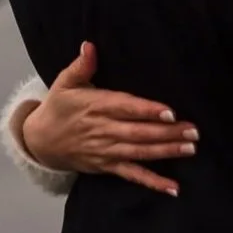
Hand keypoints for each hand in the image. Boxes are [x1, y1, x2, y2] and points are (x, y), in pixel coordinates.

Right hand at [20, 42, 198, 195]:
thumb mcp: (65, 83)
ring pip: (140, 153)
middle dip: (167, 133)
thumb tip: (89, 45)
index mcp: (96, 106)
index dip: (148, 111)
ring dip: (166, 152)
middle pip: (139, 133)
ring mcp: (106, 151)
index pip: (126, 108)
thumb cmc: (58, 107)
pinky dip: (152, 182)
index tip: (170, 112)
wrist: (39, 141)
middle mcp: (103, 130)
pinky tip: (173, 188)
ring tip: (190, 149)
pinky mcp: (107, 167)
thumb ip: (81, 65)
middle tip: (193, 131)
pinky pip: (132, 175)